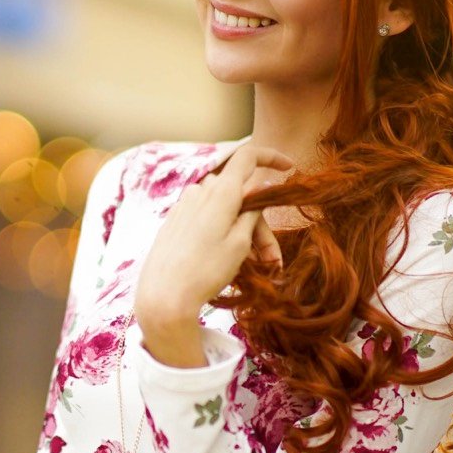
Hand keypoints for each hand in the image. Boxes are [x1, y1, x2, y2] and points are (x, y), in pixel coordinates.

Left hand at [135, 144, 293, 328]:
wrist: (163, 296)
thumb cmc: (206, 271)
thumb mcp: (240, 243)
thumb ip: (252, 210)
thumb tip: (261, 185)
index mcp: (220, 191)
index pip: (248, 156)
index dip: (271, 156)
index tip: (289, 167)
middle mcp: (200, 191)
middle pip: (240, 194)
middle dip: (260, 222)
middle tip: (273, 259)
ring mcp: (185, 205)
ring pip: (225, 209)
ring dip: (244, 232)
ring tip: (255, 266)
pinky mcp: (175, 221)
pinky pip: (208, 217)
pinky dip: (225, 232)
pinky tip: (231, 261)